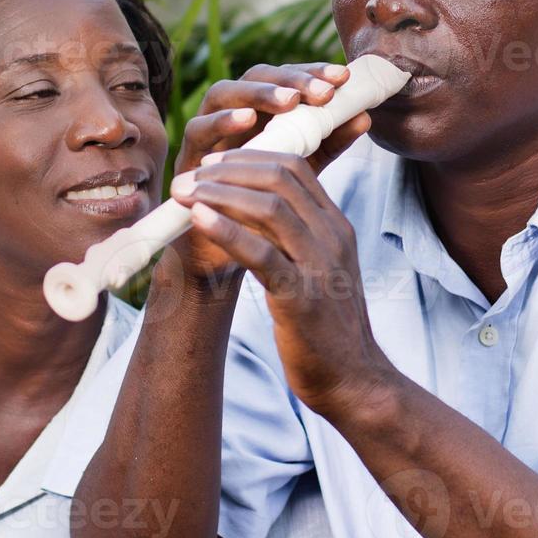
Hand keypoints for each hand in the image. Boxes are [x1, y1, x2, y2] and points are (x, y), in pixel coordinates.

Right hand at [165, 63, 371, 290]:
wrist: (222, 255)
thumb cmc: (260, 209)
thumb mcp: (300, 172)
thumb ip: (326, 144)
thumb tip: (364, 115)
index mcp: (261, 114)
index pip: (286, 80)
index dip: (312, 74)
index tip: (343, 79)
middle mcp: (232, 115)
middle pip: (255, 76)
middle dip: (289, 80)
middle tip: (322, 91)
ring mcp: (208, 132)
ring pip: (223, 92)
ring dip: (257, 93)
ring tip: (289, 100)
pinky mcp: (187, 155)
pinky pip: (198, 128)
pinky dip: (220, 121)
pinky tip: (246, 120)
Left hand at [169, 149, 394, 416]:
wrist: (354, 381)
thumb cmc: (326, 327)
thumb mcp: (320, 269)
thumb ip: (297, 237)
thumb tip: (253, 209)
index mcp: (335, 227)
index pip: (295, 166)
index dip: (249, 156)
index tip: (212, 163)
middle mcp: (331, 238)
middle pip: (280, 177)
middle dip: (227, 170)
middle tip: (188, 177)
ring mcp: (320, 266)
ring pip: (270, 207)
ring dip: (220, 193)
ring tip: (184, 194)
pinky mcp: (302, 298)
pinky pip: (263, 254)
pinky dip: (227, 231)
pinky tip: (199, 220)